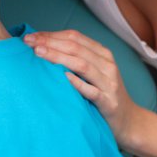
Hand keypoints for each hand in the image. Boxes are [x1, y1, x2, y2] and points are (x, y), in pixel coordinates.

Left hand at [24, 29, 139, 147]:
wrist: (129, 121)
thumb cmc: (103, 95)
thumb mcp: (93, 73)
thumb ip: (75, 59)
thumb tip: (42, 47)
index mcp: (102, 54)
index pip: (74, 37)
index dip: (51, 34)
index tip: (30, 36)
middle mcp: (107, 64)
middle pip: (75, 47)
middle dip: (49, 42)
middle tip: (28, 43)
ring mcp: (109, 83)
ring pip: (82, 64)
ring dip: (58, 57)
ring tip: (38, 54)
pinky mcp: (109, 102)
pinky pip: (91, 90)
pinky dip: (75, 83)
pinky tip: (61, 77)